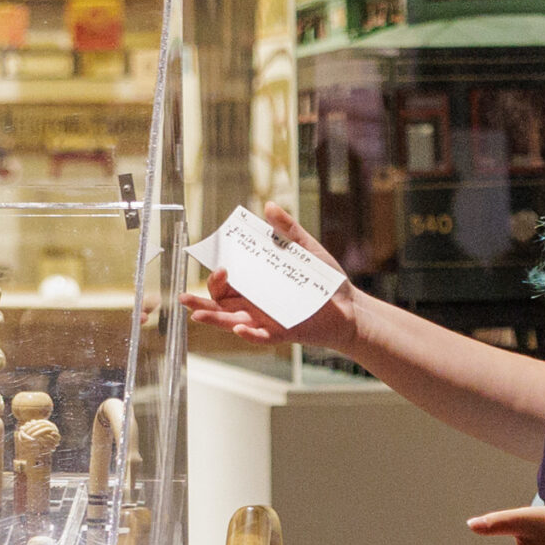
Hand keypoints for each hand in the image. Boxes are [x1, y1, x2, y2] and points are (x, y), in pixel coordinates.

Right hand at [179, 205, 357, 353]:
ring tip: (196, 314)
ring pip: (231, 322)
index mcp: (256, 283)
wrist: (350, 306)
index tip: (213, 261)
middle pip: (220, 302)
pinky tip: (240, 329)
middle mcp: (255, 303)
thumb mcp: (306, 249)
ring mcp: (265, 319)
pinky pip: (260, 337)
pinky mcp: (281, 333)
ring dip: (213, 319)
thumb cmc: (325, 279)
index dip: (214, 274)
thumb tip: (268, 207)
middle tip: (194, 290)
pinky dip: (249, 335)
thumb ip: (288, 230)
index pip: (226, 281)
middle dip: (203, 297)